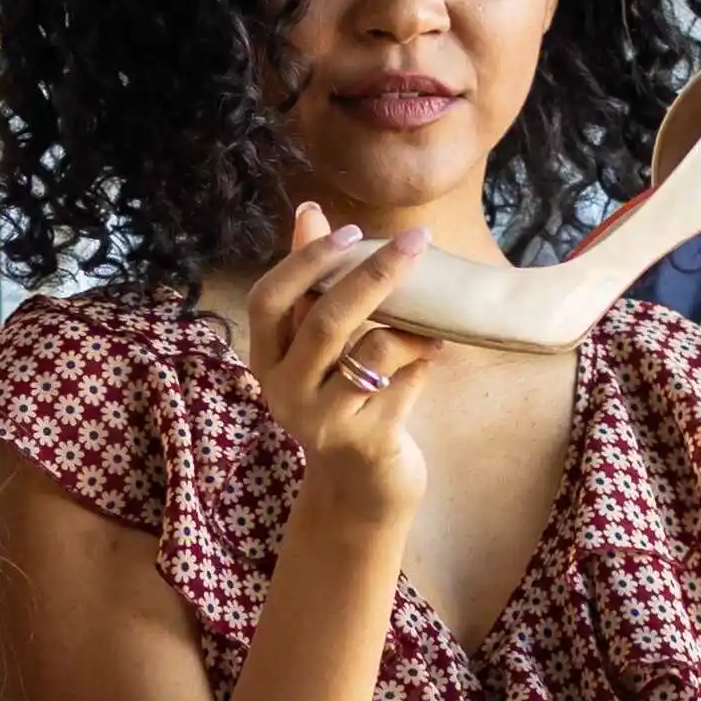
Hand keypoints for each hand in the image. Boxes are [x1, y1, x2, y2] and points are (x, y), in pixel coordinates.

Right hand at [241, 204, 442, 531]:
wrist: (359, 490)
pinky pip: (406, 384)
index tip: (350, 230)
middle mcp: (285, 392)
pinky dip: (425, 362)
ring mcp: (324, 421)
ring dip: (413, 329)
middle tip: (417, 241)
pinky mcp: (367, 443)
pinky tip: (433, 356)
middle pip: (327, 320)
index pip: (267, 299)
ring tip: (430, 325)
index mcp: (267, 360)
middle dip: (375, 274)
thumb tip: (309, 211)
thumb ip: (312, 284)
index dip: (305, 261)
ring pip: (375, 352)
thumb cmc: (341, 403)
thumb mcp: (320, 347)